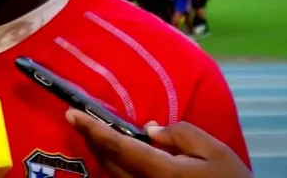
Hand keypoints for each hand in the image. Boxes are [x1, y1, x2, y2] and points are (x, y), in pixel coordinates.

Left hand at [66, 109, 251, 177]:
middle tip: (78, 118)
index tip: (72, 114)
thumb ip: (179, 133)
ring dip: (101, 152)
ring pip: (113, 173)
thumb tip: (149, 130)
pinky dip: (114, 163)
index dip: (93, 129)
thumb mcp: (213, 150)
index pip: (118, 146)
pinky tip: (114, 152)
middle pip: (109, 161)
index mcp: (161, 171)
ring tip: (92, 132)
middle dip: (92, 138)